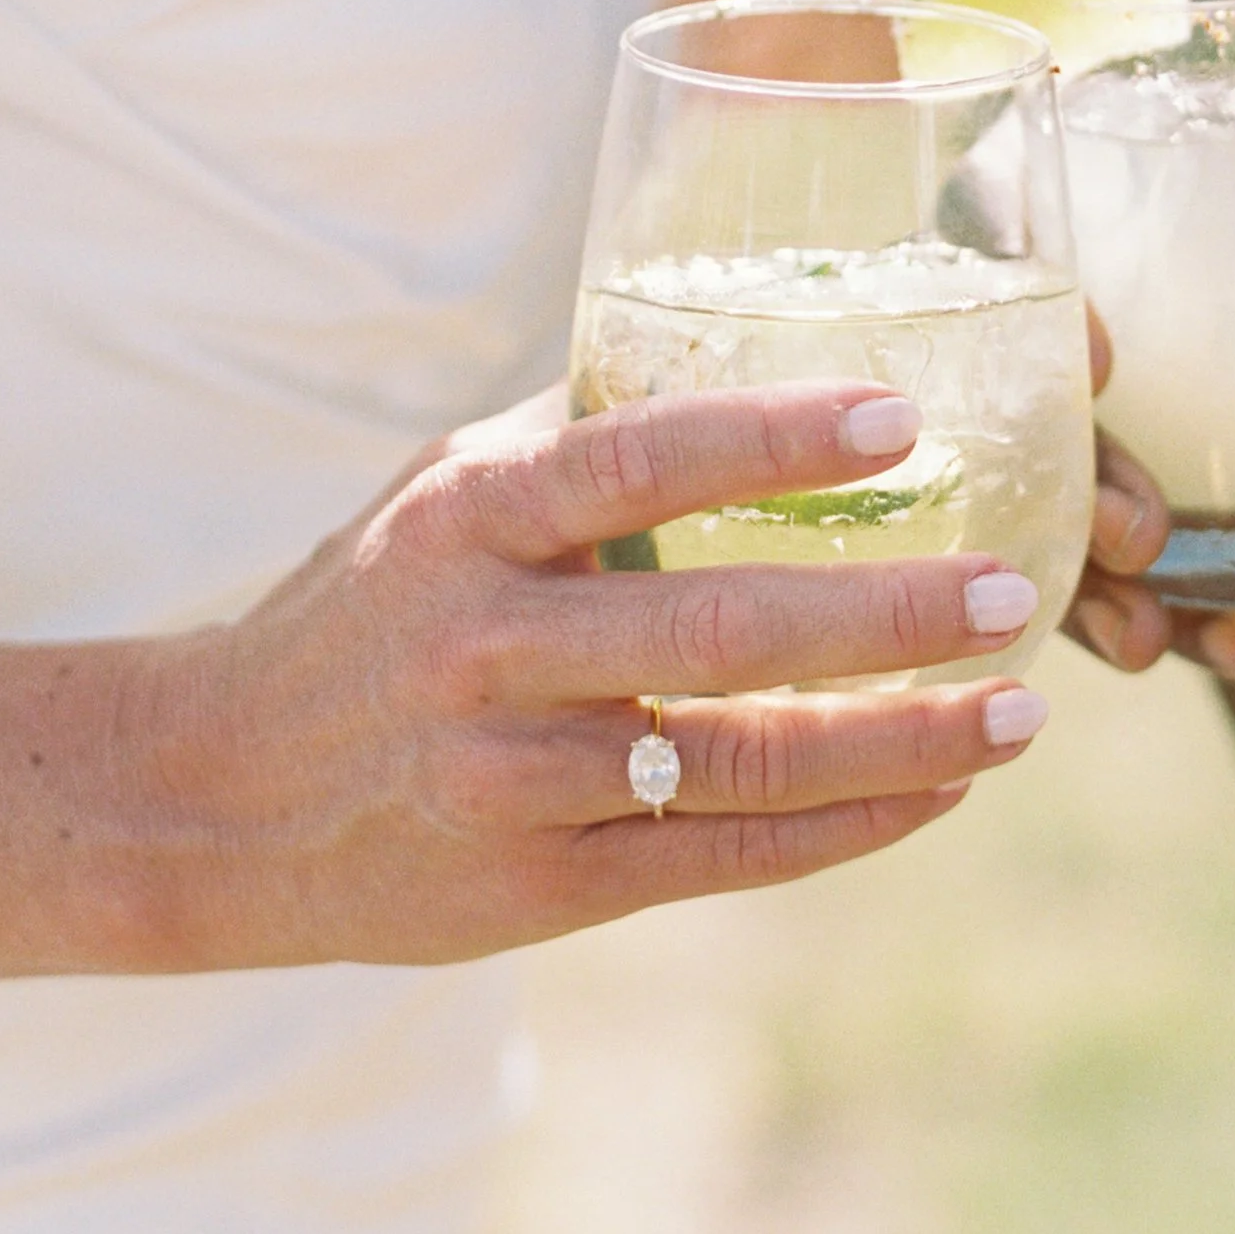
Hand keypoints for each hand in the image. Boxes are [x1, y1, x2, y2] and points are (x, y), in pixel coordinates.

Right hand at [160, 379, 1047, 966]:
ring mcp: (514, 779)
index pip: (637, 459)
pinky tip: (936, 789)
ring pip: (741, 764)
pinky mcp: (538, 888)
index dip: (771, 436)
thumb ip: (580, 436)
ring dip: (898, 740)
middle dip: (881, 616)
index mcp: (472, 521)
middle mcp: (491, 648)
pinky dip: (845, 826)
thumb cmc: (370, 611)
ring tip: (1020, 709)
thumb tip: (751, 345)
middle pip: (718, 630)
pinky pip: (723, 860)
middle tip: (1006, 592)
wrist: (214, 797)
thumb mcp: (442, 493)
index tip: (898, 414)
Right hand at [1061, 141, 1234, 681]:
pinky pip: (1092, 558)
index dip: (1040, 303)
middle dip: (1079, 483)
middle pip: (1017, 404)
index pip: (1005, 238)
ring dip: (1093, 587)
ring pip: (1042, 506)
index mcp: (1067, 188)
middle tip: (1147, 537)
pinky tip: (1222, 652)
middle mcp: (1035, 304)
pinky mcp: (1097, 485)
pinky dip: (1147, 615)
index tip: (1108, 358)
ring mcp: (1057, 411)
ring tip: (1162, 645)